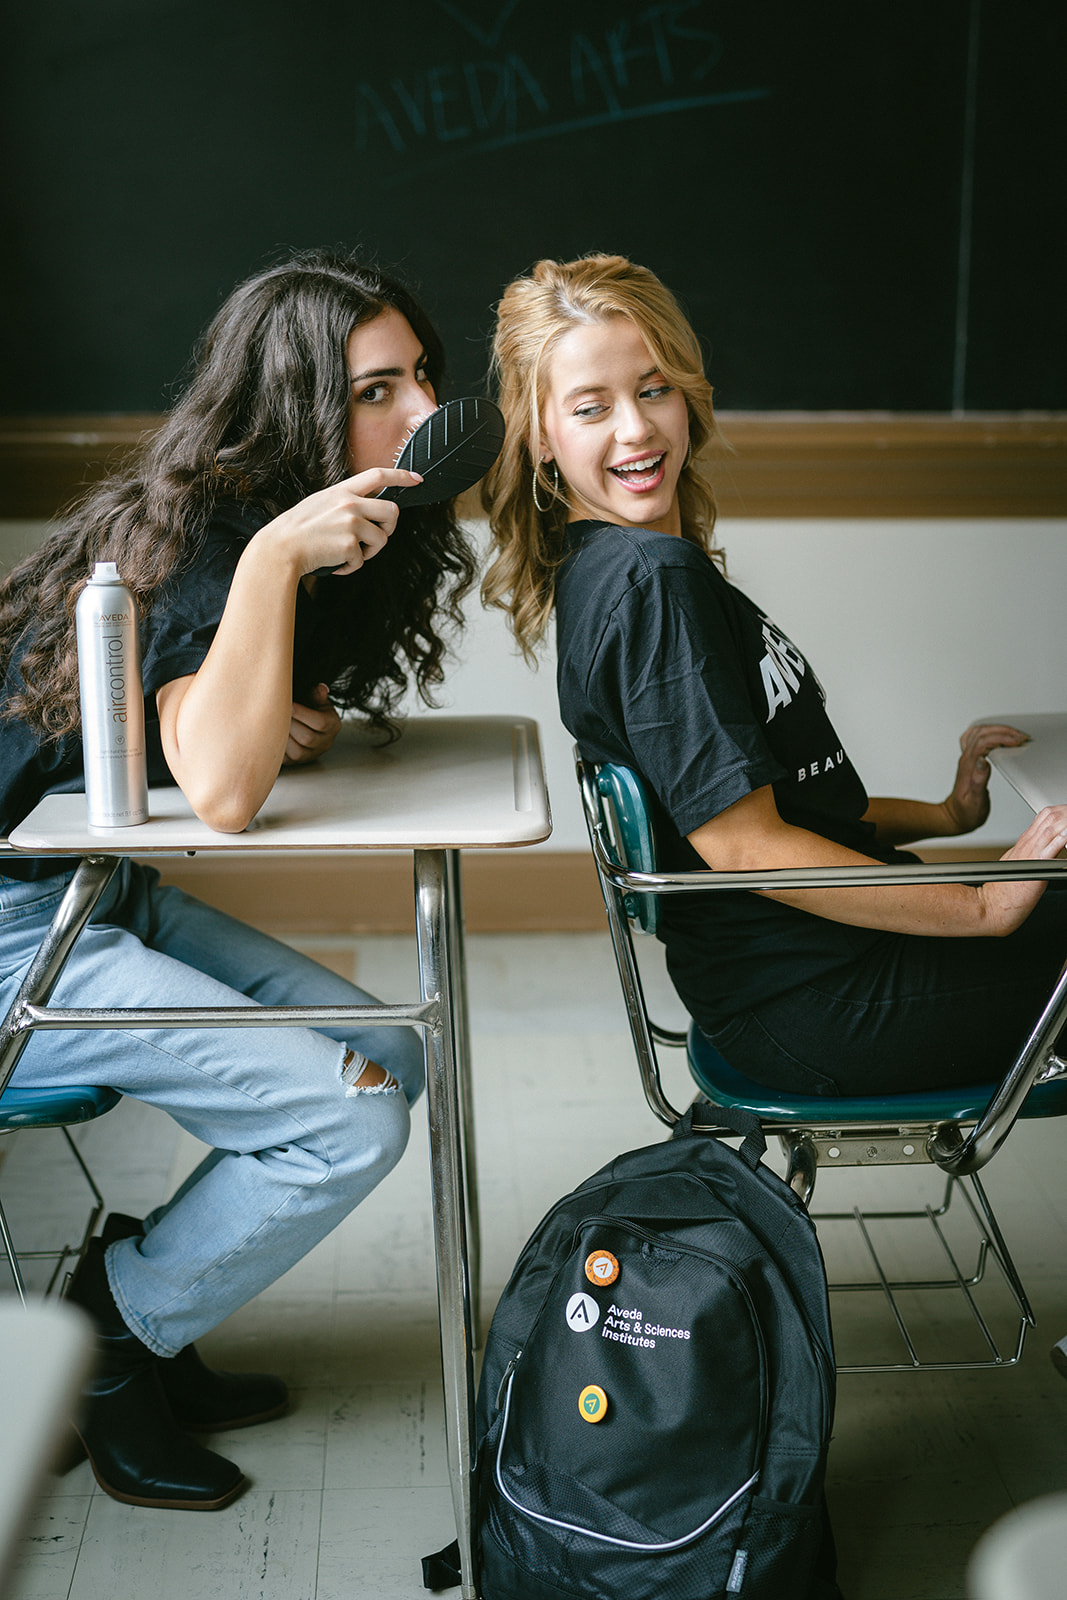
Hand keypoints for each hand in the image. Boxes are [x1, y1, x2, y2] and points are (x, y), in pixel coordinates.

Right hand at [259, 467, 422, 577]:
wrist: (280, 549)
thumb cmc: (298, 530)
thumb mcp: (320, 504)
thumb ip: (344, 503)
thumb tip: (368, 512)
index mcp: (342, 490)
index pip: (378, 474)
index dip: (401, 476)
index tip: (417, 479)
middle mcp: (349, 503)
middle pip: (392, 511)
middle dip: (390, 528)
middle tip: (377, 538)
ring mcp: (351, 522)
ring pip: (382, 539)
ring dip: (370, 553)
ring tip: (349, 555)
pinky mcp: (350, 544)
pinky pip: (363, 560)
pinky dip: (351, 567)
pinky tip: (334, 564)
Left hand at [283, 683, 341, 765]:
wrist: (309, 726)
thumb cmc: (312, 710)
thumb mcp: (318, 700)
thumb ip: (318, 695)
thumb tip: (320, 688)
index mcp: (333, 725)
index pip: (321, 723)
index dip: (303, 713)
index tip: (290, 704)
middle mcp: (326, 743)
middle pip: (308, 738)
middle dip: (291, 725)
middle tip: (278, 713)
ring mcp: (312, 755)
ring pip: (298, 752)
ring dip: (284, 737)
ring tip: (275, 724)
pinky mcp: (297, 762)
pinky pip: (287, 759)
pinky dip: (278, 747)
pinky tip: (273, 735)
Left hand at [941, 722, 1029, 835]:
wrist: (955, 815)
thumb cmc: (966, 811)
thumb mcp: (975, 801)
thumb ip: (978, 781)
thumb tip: (983, 762)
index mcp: (969, 766)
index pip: (983, 743)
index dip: (1001, 738)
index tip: (1017, 741)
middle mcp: (966, 759)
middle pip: (981, 733)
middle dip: (1003, 731)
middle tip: (1021, 736)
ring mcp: (967, 758)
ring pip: (978, 732)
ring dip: (997, 729)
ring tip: (1014, 734)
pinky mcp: (970, 760)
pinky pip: (975, 738)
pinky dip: (988, 732)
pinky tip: (997, 735)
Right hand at [977, 803, 1066, 933]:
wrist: (993, 905)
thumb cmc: (1005, 890)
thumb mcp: (1017, 863)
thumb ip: (1031, 853)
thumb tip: (1046, 851)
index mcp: (1024, 842)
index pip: (1046, 816)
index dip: (1061, 811)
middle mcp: (1027, 843)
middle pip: (1050, 816)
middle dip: (1066, 812)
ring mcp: (1031, 853)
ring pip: (1052, 827)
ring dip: (1066, 821)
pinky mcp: (1036, 866)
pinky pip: (1051, 848)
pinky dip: (1061, 839)